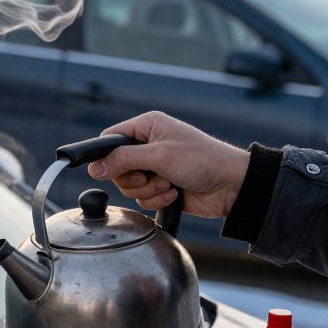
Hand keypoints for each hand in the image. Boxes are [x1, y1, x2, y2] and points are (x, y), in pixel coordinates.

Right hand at [86, 111, 249, 217]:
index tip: (111, 170)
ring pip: (129, 186)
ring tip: (169, 184)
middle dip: (133, 179)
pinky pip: (143, 199)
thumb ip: (123, 160)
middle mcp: (148, 146)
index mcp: (147, 127)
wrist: (232, 186)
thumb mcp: (160, 155)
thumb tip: (95, 168)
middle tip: (150, 177)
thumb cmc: (203, 160)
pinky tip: (175, 193)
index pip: (110, 140)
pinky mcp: (161, 187)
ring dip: (148, 191)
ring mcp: (154, 168)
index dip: (107, 157)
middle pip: (116, 168)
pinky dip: (157, 199)